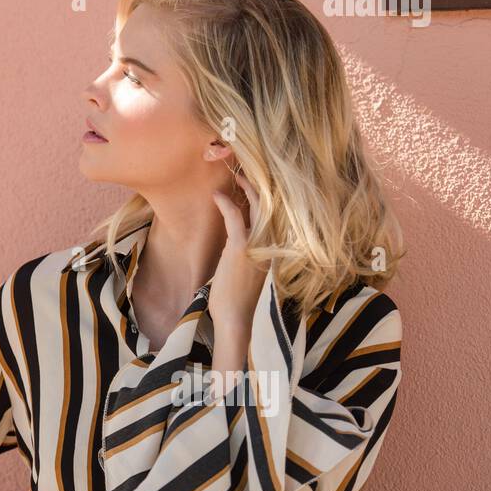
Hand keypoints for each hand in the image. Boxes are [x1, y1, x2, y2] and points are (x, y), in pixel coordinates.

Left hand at [208, 172, 270, 381]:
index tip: (253, 185)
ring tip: (234, 177)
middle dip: (259, 186)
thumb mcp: (244, 271)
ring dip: (244, 188)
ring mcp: (258, 245)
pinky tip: (216, 195)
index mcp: (273, 249)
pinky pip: (236, 218)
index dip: (265, 198)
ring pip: (256, 207)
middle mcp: (271, 244)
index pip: (273, 217)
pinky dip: (226, 203)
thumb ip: (245, 254)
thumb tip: (236, 241)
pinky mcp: (242, 248)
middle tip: (246, 172)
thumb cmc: (235, 298)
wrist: (235, 318)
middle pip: (269, 207)